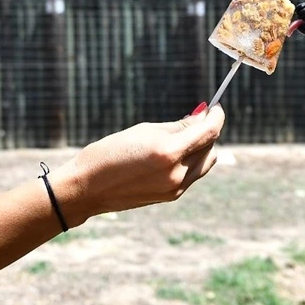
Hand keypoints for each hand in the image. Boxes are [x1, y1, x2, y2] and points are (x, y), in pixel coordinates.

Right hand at [54, 105, 224, 220]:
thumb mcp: (144, 131)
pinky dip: (192, 161)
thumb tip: (202, 117)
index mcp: (168, 152)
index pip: (209, 132)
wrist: (87, 188)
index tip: (215, 107)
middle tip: (198, 117)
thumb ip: (177, 127)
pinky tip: (177, 152)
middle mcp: (176, 173)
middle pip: (210, 147)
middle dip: (208, 131)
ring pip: (205, 163)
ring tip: (186, 135)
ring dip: (202, 147)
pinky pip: (193, 175)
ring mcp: (175, 188)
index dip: (216, 117)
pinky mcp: (171, 197)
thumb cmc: (110, 152)